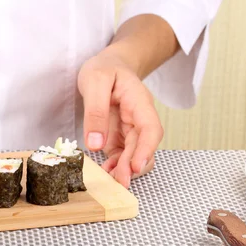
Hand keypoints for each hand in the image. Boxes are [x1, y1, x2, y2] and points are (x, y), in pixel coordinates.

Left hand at [78, 51, 162, 188]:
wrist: (108, 64)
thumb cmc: (104, 68)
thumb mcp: (95, 81)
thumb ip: (95, 112)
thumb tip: (95, 144)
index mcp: (140, 102)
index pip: (151, 129)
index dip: (146, 149)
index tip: (136, 166)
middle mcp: (139, 118)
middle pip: (143, 146)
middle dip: (133, 166)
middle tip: (120, 182)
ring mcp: (130, 129)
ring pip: (135, 154)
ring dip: (126, 169)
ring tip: (113, 181)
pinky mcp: (118, 136)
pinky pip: (122, 155)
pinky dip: (117, 166)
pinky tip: (107, 172)